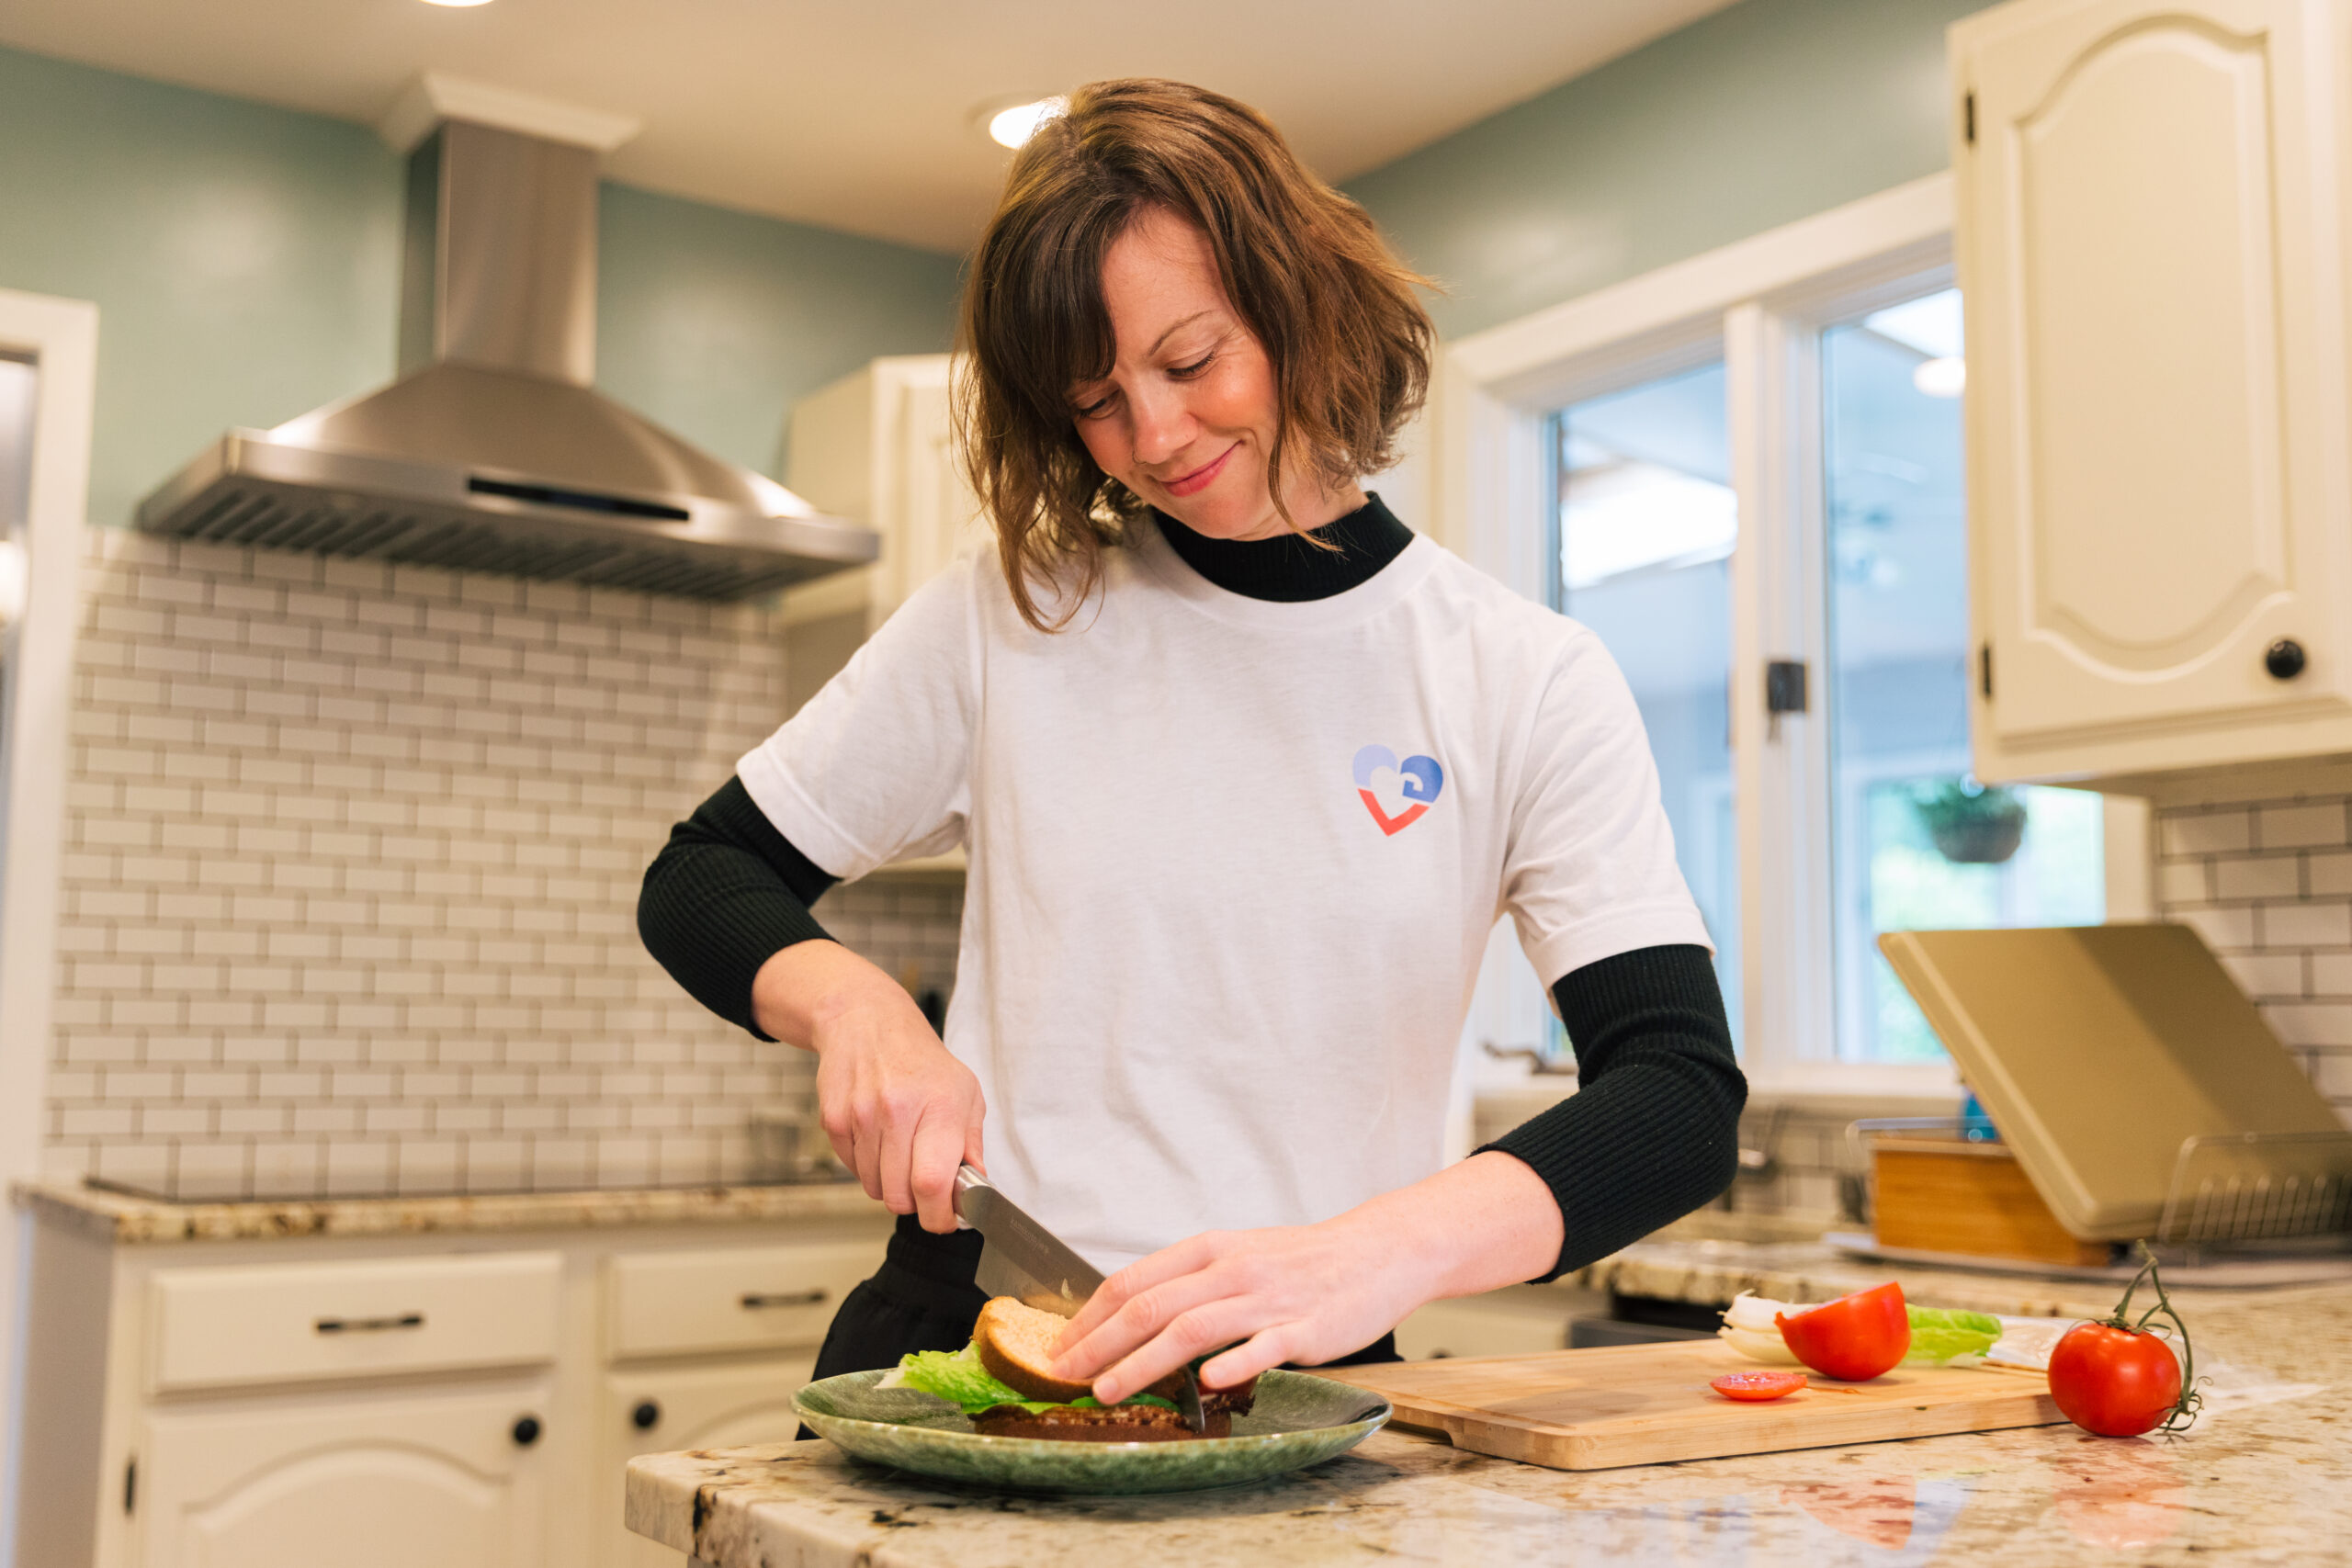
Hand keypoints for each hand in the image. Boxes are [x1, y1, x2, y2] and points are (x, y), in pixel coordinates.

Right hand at [751, 941, 984, 1233]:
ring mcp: (862, 1116)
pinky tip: (877, 1137)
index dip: (939, 1216)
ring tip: (900, 1150)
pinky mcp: (834, 1120)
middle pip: (899, 1196)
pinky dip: (866, 1165)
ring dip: (889, 1182)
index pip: (933, 1183)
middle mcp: (898, 1111)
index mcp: (940, 1107)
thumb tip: (976, 1187)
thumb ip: (972, 1143)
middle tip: (923, 1183)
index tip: (945, 1220)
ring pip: (874, 1187)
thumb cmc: (921, 1061)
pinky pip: (852, 1170)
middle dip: (914, 1202)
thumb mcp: (965, 1091)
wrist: (867, 1022)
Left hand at [1048, 1152, 1563, 1401]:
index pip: (1133, 1281)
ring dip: (1143, 1362)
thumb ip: (1191, 1284)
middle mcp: (1231, 1271)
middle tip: (1064, 1374)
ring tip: (1109, 1390)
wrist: (1377, 1251)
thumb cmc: (1303, 1260)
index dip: (1090, 1316)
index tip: (1060, 1346)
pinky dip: (1230, 1365)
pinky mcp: (1303, 1329)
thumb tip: (1132, 1318)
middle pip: (1151, 1306)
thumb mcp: (1238, 1256)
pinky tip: (1204, 1384)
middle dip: (1100, 1344)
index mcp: (1210, 1250)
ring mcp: (1267, 1300)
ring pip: (1191, 1329)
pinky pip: (1260, 1348)